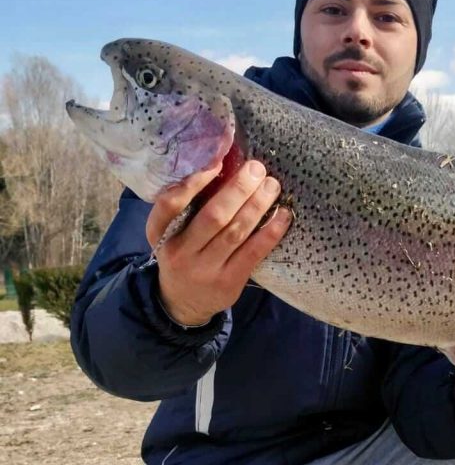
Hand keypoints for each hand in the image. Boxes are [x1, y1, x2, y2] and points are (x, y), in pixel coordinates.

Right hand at [145, 160, 291, 325]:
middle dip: (238, 189)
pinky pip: (253, 252)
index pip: (170, 204)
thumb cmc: (183, 254)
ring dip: (258, 205)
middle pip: (213, 216)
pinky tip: (283, 215)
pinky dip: (270, 231)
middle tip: (257, 168)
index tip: (216, 162)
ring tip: (272, 185)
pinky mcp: (229, 282)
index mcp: (161, 233)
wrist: (183, 303)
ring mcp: (205, 269)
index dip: (193, 182)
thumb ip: (186, 207)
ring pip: (236, 232)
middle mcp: (181, 252)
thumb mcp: (171, 233)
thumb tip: (225, 167)